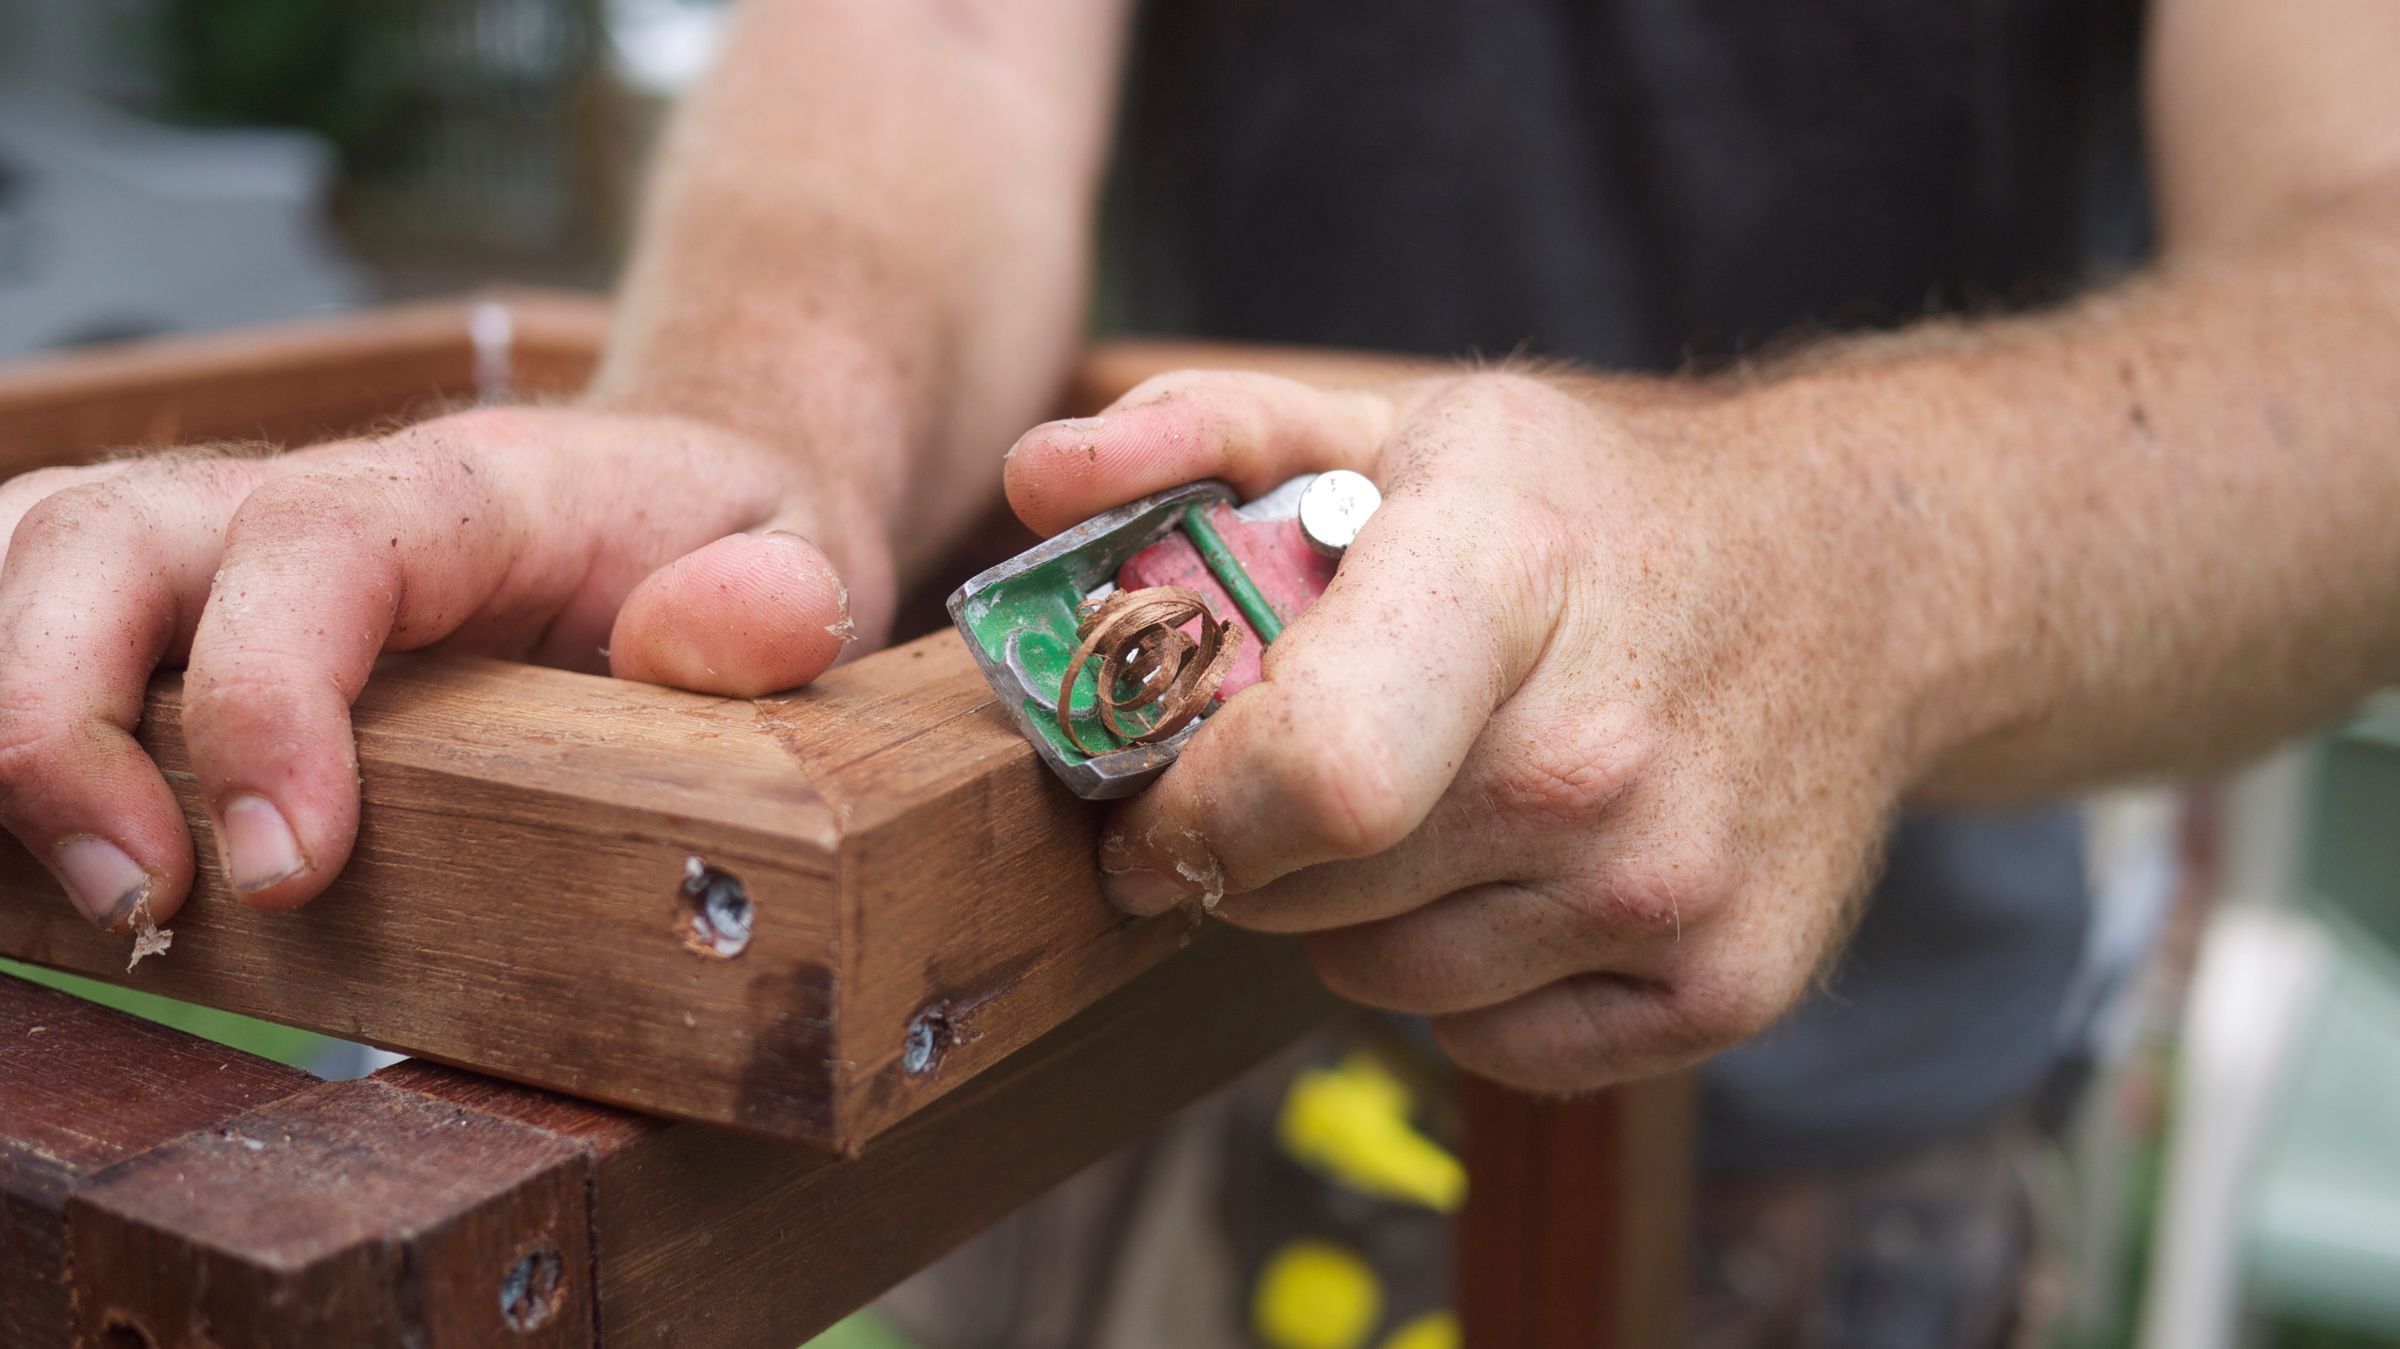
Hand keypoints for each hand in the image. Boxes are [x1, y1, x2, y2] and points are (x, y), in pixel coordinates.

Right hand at [0, 405, 895, 929]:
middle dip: (59, 723)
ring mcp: (228, 547)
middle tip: (146, 904)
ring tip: (86, 895)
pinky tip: (35, 836)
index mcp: (466, 491)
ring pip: (28, 561)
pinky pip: (31, 607)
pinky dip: (3, 706)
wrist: (679, 504)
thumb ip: (772, 599)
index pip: (317, 541)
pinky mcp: (186, 612)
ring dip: (4, 721)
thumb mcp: (802, 553)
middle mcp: (311, 499)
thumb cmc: (722, 541)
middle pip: (101, 537)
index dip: (264, 695)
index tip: (287, 866)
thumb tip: (728, 631)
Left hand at [1005, 370, 1934, 1091]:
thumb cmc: (1606, 505)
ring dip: (1349, 917)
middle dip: (1245, 851)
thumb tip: (1032, 481)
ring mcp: (1673, 887)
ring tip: (1420, 806)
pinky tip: (1509, 872)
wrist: (1869, 584)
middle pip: (1308, 891)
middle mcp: (1602, 752)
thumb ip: (1206, 438)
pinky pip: (1487, 1042)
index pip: (1306, 775)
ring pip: (1380, 981)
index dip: (1186, 811)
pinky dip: (1460, 979)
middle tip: (1280, 783)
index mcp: (1509, 574)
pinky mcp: (1723, 988)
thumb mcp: (1415, 424)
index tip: (1146, 800)